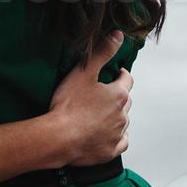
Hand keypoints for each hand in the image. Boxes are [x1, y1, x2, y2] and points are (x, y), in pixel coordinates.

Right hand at [45, 30, 131, 166]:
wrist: (59, 137)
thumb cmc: (69, 104)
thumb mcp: (84, 71)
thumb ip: (103, 52)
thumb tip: (119, 35)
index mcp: (118, 95)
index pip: (127, 79)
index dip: (121, 74)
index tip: (117, 72)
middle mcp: (123, 115)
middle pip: (126, 101)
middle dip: (118, 95)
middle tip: (104, 93)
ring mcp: (117, 134)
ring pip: (123, 121)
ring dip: (116, 116)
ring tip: (102, 114)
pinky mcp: (110, 151)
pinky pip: (121, 142)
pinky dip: (117, 137)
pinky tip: (108, 134)